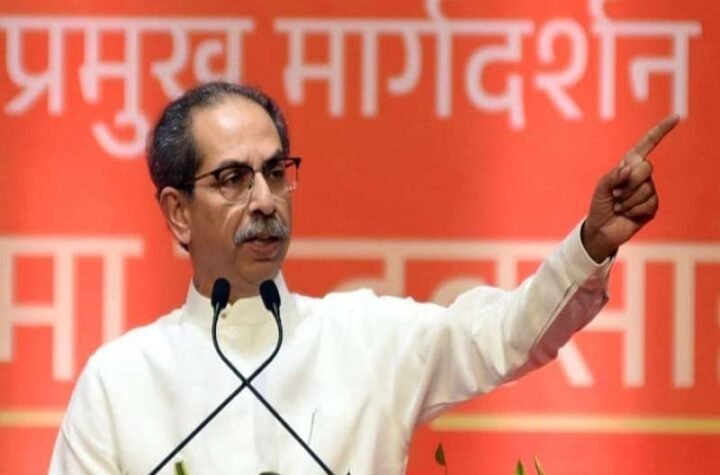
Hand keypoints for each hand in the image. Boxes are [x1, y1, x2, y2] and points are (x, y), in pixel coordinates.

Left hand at [582, 115, 678, 262]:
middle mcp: (641, 176)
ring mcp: (648, 191)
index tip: (675, 118)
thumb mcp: (601, 188)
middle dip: (628, 182)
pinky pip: (648, 203)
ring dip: (627, 200)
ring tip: (619, 206)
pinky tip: (626, 214)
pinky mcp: (652, 207)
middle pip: (645, 168)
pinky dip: (633, 209)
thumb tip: (629, 168)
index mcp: (628, 166)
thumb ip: (613, 176)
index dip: (660, 131)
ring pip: (646, 188)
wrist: (601, 230)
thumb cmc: (599, 206)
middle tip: (616, 194)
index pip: (646, 145)